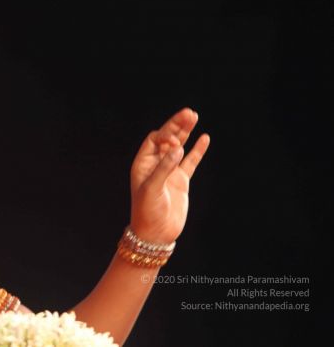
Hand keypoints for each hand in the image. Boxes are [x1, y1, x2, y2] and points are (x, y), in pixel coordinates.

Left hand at [129, 108, 209, 243]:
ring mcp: (169, 171)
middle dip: (177, 126)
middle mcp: (155, 164)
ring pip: (179, 147)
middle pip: (168, 139)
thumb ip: (164, 167)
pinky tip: (204, 138)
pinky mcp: (181, 180)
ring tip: (195, 116)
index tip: (177, 135)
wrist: (155, 234)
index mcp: (143, 163)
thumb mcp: (152, 188)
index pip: (155, 140)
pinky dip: (197, 150)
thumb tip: (178, 148)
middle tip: (190, 113)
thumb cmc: (146, 211)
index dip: (166, 134)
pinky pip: (191, 161)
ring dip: (186, 133)